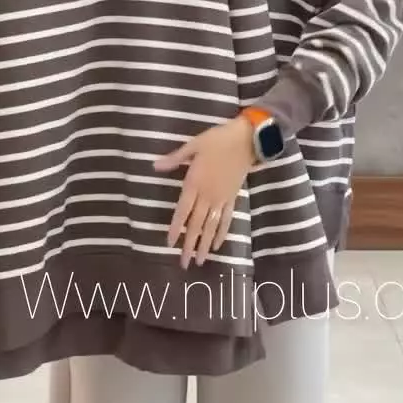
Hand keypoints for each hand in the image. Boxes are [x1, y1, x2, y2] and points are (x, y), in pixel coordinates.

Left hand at [154, 117, 255, 267]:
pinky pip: (228, 218)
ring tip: (201, 261)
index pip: (183, 211)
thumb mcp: (194, 145)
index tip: (170, 244)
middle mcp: (208, 195)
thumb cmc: (218, 140)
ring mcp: (222, 198)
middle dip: (190, 245)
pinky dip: (223, 232)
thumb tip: (155, 166)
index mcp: (195, 183)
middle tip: (184, 264)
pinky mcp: (233, 197)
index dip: (177, 228)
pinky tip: (218, 244)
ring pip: (212, 226)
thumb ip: (175, 159)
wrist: (247, 139)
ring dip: (206, 244)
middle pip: (197, 224)